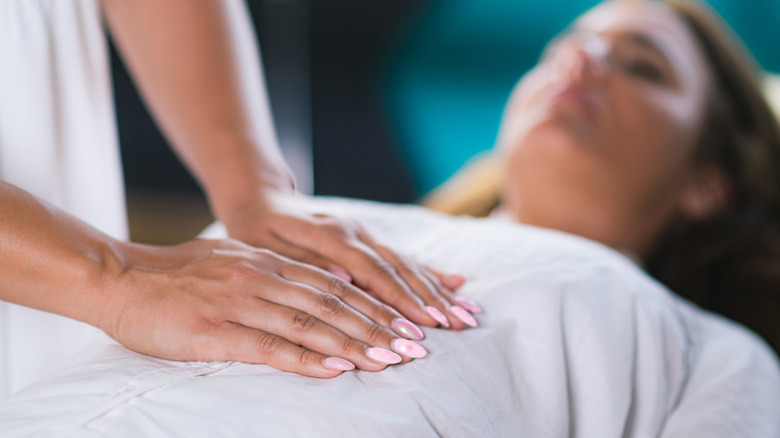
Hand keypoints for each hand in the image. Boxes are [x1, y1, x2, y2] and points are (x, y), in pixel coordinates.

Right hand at [97, 238, 430, 377]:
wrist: (122, 277)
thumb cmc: (179, 274)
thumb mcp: (234, 259)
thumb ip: (278, 271)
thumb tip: (323, 284)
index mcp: (268, 261)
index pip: (334, 286)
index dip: (374, 305)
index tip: (407, 323)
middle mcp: (262, 277)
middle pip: (332, 304)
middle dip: (378, 325)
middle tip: (415, 345)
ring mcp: (240, 302)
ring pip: (309, 324)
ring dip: (354, 343)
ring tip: (389, 358)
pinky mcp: (215, 331)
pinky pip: (269, 346)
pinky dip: (307, 358)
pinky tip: (336, 368)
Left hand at [220, 192, 479, 329]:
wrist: (260, 197)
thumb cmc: (257, 229)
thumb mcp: (266, 247)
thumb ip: (306, 264)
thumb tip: (344, 283)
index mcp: (330, 235)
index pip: (372, 272)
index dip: (399, 300)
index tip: (423, 325)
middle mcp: (354, 232)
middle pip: (399, 268)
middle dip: (430, 299)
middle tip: (457, 326)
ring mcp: (364, 233)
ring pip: (407, 263)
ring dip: (437, 290)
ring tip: (465, 313)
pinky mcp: (368, 237)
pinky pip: (403, 256)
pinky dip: (430, 272)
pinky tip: (456, 283)